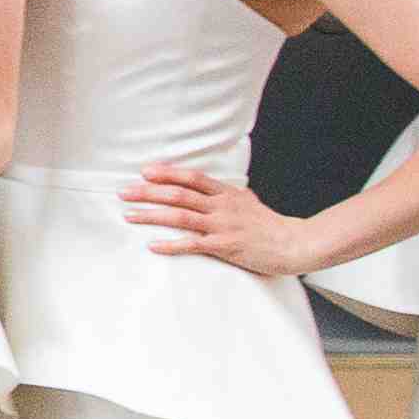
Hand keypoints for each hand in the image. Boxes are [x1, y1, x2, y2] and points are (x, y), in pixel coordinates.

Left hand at [123, 161, 314, 277]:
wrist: (295, 244)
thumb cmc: (271, 226)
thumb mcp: (250, 202)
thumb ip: (231, 195)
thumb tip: (218, 188)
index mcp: (227, 194)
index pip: (192, 178)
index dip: (167, 173)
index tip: (145, 172)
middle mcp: (222, 206)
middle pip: (179, 194)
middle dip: (148, 192)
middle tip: (124, 192)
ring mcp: (223, 225)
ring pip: (180, 217)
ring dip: (151, 216)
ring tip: (129, 215)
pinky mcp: (225, 246)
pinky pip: (193, 244)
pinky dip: (171, 245)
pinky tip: (153, 245)